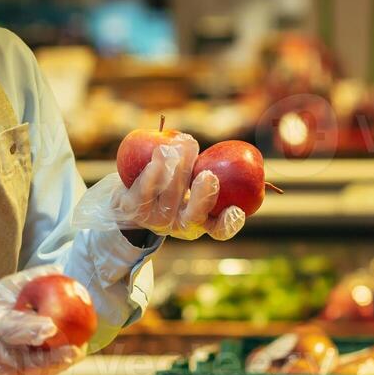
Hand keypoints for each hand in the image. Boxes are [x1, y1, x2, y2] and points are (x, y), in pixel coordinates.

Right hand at [0, 266, 85, 374]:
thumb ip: (29, 281)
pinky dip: (52, 371)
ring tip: (78, 354)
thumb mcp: (2, 293)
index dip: (30, 329)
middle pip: (23, 360)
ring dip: (57, 366)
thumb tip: (58, 270)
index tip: (50, 327)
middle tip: (74, 350)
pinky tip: (69, 360)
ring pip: (32, 374)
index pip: (9, 328)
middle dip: (50, 358)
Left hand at [76, 138, 248, 240]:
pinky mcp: (133, 209)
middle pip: (194, 215)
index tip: (237, 210)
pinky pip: (145, 189)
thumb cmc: (171, 186)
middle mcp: (178, 225)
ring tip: (183, 145)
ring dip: (178, 167)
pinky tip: (161, 152)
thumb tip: (245, 160)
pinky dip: (154, 170)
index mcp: (200, 222)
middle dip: (203, 196)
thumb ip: (210, 173)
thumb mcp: (192, 183)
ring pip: (170, 196)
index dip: (230, 223)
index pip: (220, 229)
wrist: (129, 199)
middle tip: (208, 175)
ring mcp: (155, 219)